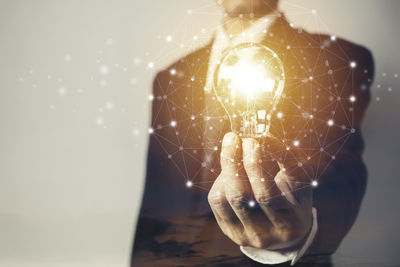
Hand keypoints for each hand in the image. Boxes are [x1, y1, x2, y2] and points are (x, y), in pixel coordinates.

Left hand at [208, 132, 312, 249]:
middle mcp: (279, 229)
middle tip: (245, 139)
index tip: (264, 137)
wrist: (277, 233)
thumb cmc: (287, 196)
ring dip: (230, 164)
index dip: (277, 156)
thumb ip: (284, 159)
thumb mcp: (294, 179)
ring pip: (236, 196)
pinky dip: (221, 179)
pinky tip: (227, 169)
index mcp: (299, 213)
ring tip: (232, 144)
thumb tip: (264, 135)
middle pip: (263, 195)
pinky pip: (219, 201)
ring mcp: (254, 233)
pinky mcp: (232, 231)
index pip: (291, 183)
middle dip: (251, 161)